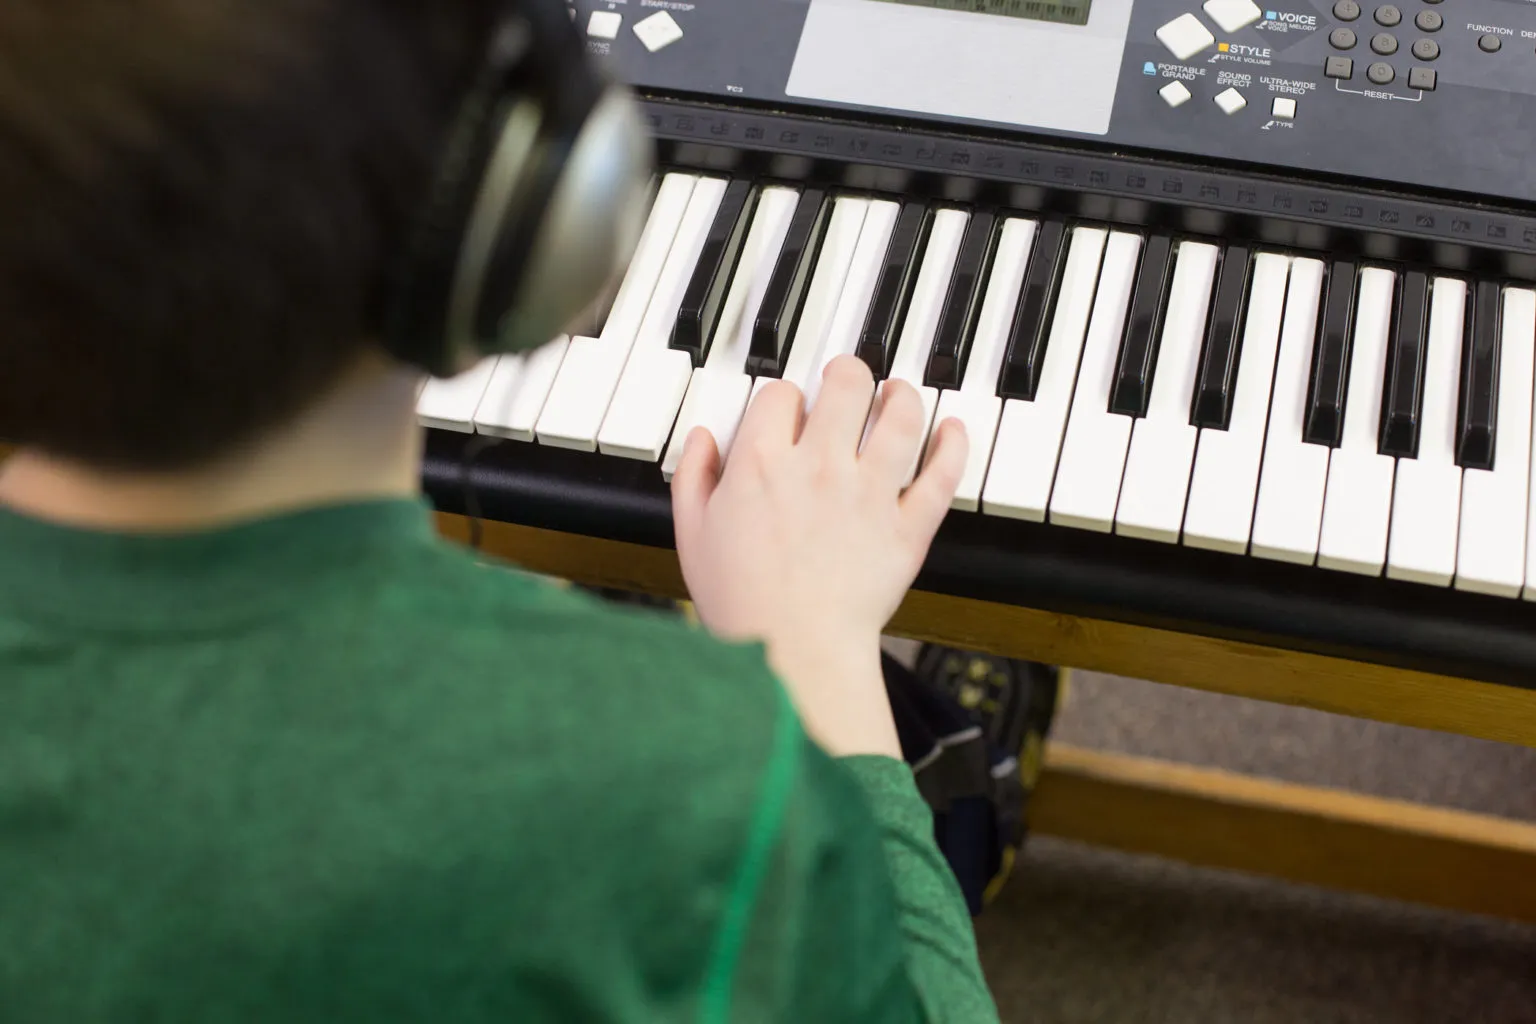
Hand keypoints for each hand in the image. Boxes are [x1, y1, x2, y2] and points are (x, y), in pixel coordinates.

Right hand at [671, 355, 967, 756]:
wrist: (793, 652)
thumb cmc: (741, 603)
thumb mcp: (692, 536)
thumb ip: (693, 478)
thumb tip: (701, 438)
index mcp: (762, 463)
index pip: (781, 395)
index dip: (785, 396)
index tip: (788, 410)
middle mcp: (820, 466)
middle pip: (847, 386)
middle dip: (848, 372)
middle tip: (849, 377)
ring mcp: (869, 493)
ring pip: (901, 416)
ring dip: (903, 396)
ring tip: (898, 394)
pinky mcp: (906, 527)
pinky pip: (941, 474)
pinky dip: (953, 445)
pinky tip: (952, 429)